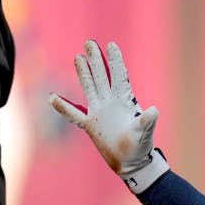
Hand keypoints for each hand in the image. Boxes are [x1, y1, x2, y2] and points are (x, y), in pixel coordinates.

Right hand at [49, 40, 167, 193]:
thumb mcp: (144, 133)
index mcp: (125, 102)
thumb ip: (147, 121)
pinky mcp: (90, 125)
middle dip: (96, 60)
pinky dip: (63, 106)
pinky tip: (51, 97)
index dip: (115, 62)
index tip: (111, 44)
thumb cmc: (140, 147)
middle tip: (90, 42)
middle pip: (102, 77)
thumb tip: (153, 110)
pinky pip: (74, 113)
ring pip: (89, 88)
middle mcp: (110, 103)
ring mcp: (99, 112)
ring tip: (78, 57)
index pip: (119, 77)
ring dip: (83, 73)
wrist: (131, 163)